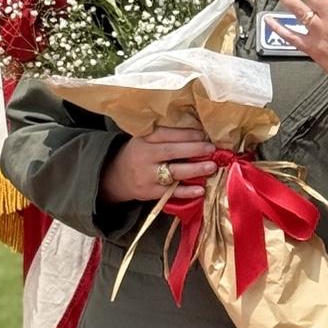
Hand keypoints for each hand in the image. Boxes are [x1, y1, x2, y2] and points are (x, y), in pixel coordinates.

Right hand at [101, 123, 215, 203]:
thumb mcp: (145, 140)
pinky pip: (171, 192)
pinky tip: (201, 190)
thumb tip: (198, 134)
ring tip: (212, 167)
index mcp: (144, 140)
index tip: (203, 135)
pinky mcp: (150, 192)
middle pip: (171, 152)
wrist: (115, 177)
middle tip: (212, 149)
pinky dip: (186, 191)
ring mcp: (147, 176)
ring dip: (194, 170)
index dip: (185, 134)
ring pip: (173, 172)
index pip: (165, 134)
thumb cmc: (139, 154)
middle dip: (194, 150)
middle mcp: (145, 157)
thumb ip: (165, 137)